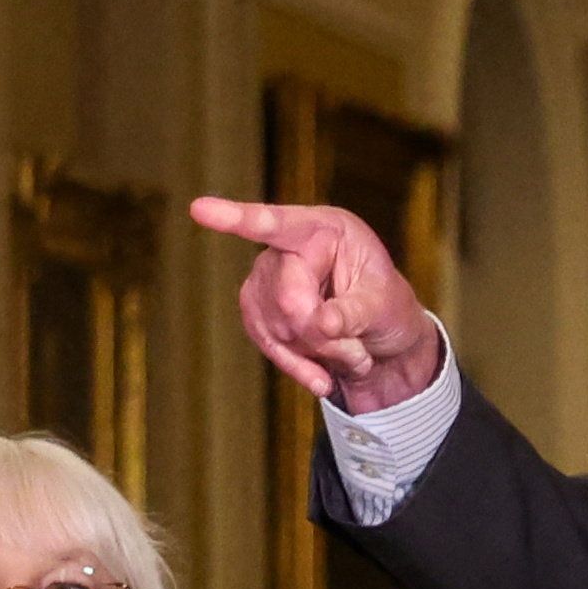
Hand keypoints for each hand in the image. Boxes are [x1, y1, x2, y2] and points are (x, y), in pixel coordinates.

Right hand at [186, 191, 450, 417]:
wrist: (380, 338)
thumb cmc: (388, 308)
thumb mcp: (387, 306)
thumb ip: (355, 312)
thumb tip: (322, 323)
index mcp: (326, 228)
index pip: (278, 224)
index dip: (238, 218)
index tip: (199, 209)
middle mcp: (289, 245)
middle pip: (287, 296)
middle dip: (323, 334)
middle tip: (360, 352)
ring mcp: (266, 277)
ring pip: (277, 327)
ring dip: (317, 353)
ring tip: (353, 354)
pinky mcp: (256, 309)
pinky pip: (267, 343)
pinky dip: (297, 366)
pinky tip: (322, 378)